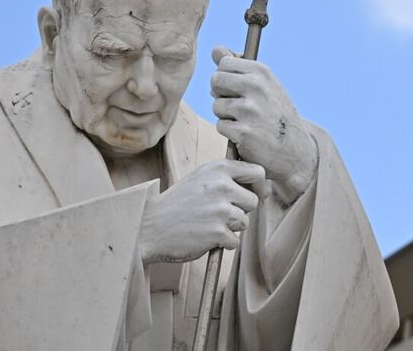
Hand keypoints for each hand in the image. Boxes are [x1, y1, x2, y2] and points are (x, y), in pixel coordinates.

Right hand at [138, 159, 262, 264]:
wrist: (149, 227)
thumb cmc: (178, 203)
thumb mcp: (201, 178)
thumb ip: (228, 177)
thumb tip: (263, 186)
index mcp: (219, 168)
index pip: (257, 172)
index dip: (258, 186)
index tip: (251, 195)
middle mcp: (222, 186)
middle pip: (253, 201)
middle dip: (241, 210)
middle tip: (217, 213)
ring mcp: (220, 209)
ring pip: (244, 222)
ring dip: (230, 228)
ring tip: (206, 224)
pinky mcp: (217, 232)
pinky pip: (234, 240)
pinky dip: (222, 243)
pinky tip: (203, 236)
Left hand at [211, 47, 317, 204]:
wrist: (293, 147)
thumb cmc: (275, 113)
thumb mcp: (264, 84)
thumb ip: (238, 65)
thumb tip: (216, 49)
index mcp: (261, 71)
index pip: (224, 63)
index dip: (226, 76)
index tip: (237, 87)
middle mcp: (255, 86)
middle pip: (215, 81)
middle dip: (221, 94)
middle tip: (239, 105)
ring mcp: (249, 109)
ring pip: (216, 105)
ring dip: (226, 115)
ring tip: (246, 120)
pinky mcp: (242, 131)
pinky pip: (220, 125)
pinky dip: (230, 131)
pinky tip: (245, 133)